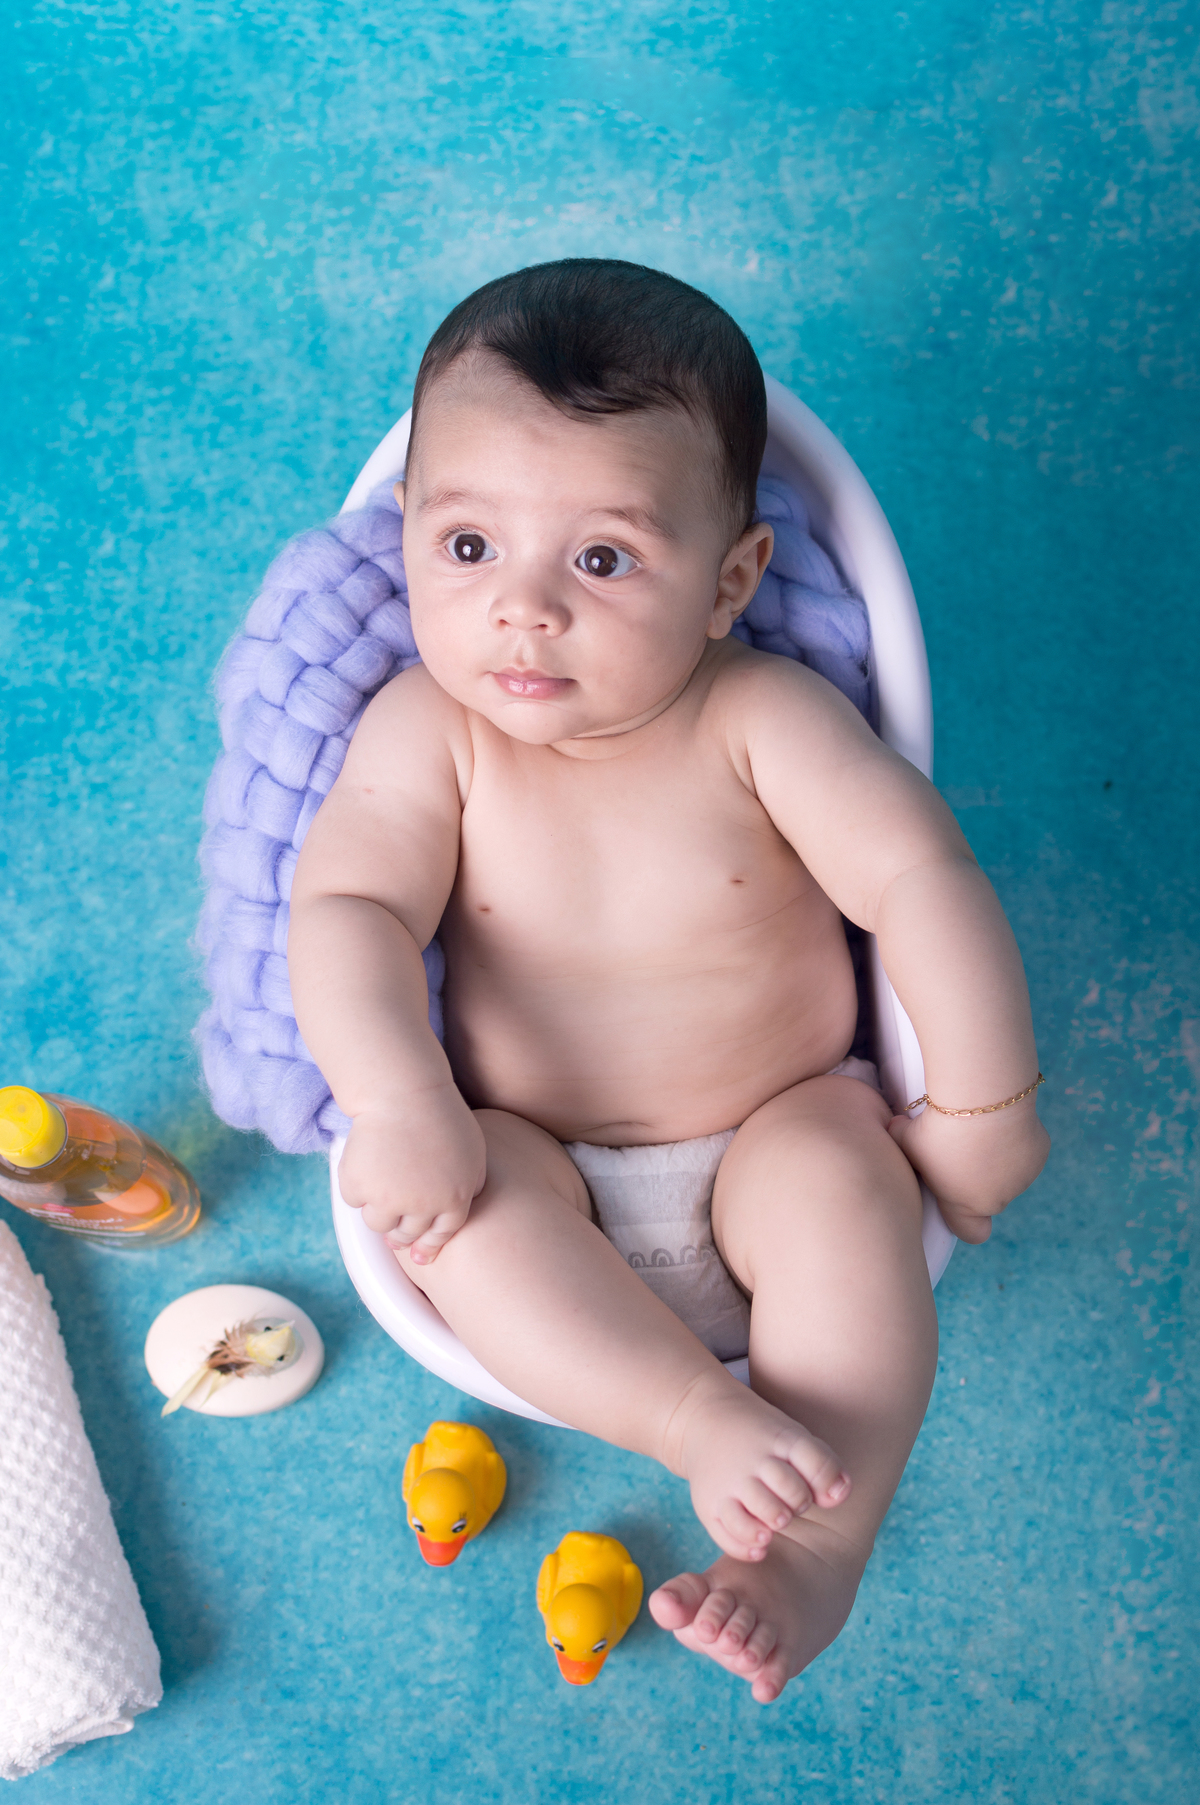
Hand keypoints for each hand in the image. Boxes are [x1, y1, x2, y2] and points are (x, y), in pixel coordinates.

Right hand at [336, 1086, 487, 1263]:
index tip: (418, 1255)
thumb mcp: (473, 1150)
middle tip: (393, 1216)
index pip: (441, 1235)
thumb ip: (471, 1184)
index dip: (428, 1246)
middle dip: (399, 1232)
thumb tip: (463, 1213)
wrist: (403, 1090)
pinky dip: (357, 1183)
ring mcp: (390, 1199)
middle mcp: (423, 1206)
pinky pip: (354, 1199)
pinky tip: (368, 1156)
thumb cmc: (439, 1115)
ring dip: (377, 1206)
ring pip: (377, 1223)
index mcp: (455, 1199)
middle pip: (406, 1236)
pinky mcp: (360, 1187)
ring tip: (382, 1173)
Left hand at [887, 1099, 1049, 1243]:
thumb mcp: (905, 1137)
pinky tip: (1001, 1117)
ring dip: (997, 1157)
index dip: (963, 1220)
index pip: (971, 1233)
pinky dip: (1015, 1137)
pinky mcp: (1039, 1153)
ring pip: (1009, 1172)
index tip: (954, 1199)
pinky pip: (1025, 1148)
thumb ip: (898, 1138)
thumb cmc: (939, 1127)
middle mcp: (997, 1199)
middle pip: (988, 1195)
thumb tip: (895, 1126)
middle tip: (961, 1146)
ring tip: (981, 1127)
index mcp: (964, 1205)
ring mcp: (1022, 1178)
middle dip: (976, 1177)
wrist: (982, 1101)